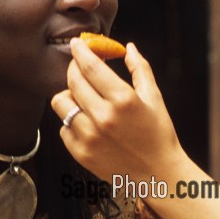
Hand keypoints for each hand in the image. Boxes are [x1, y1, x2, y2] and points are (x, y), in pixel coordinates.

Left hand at [51, 40, 184, 185]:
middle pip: (73, 81)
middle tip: (80, 67)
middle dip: (74, 68)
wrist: (157, 175)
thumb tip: (128, 47)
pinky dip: (72, 121)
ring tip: (83, 98)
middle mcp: (103, 117)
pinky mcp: (80, 153)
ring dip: (70, 95)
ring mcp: (89, 136)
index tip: (76, 43)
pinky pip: (64, 127)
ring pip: (60, 103)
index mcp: (123, 100)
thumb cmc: (158, 135)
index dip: (81, 51)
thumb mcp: (154, 98)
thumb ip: (140, 69)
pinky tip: (87, 122)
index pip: (91, 66)